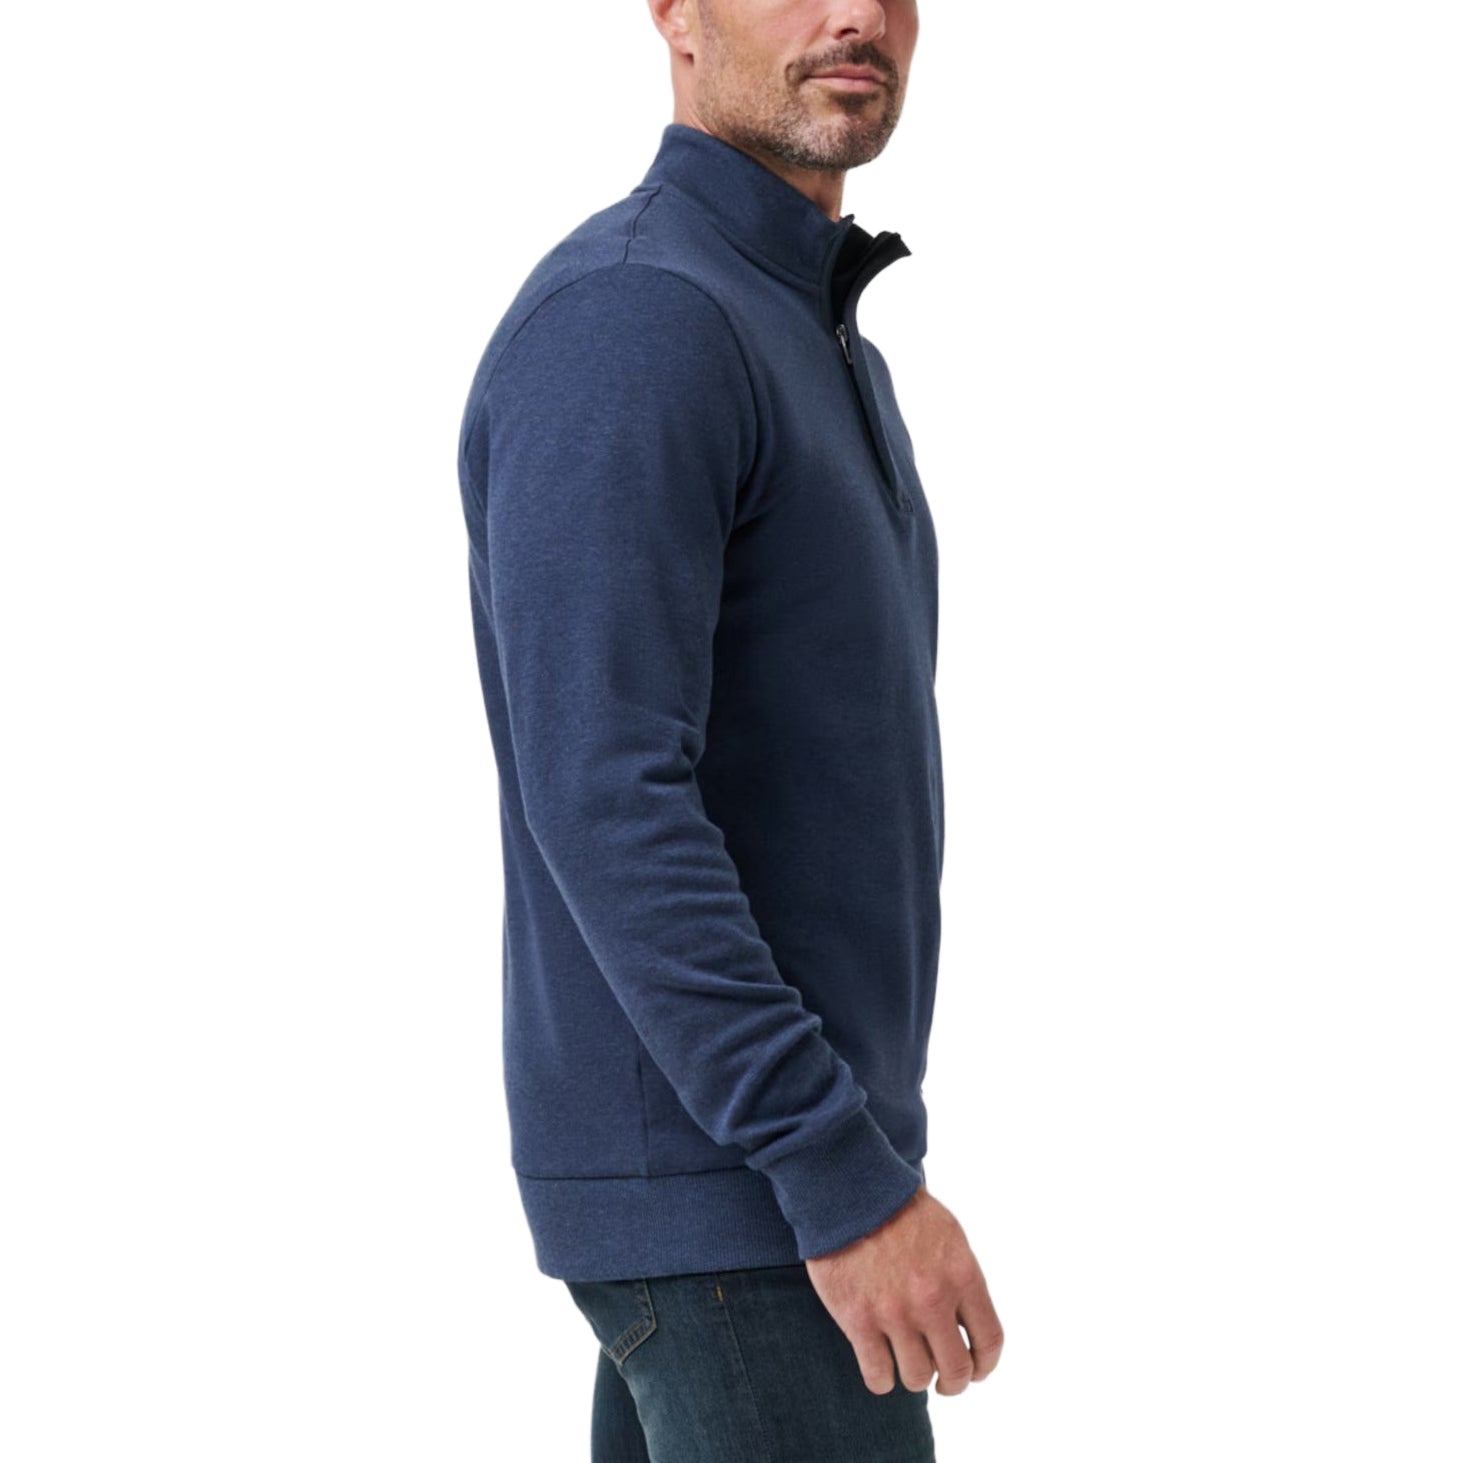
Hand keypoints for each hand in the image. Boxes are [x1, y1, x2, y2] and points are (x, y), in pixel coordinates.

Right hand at [804, 1183, 1002, 1395]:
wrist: (849, 1191)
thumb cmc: (899, 1209)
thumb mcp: (948, 1235)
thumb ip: (962, 1279)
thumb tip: (967, 1323)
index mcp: (961, 1275)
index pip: (989, 1340)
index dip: (986, 1364)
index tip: (977, 1370)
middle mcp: (932, 1300)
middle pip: (957, 1369)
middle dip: (954, 1382)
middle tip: (945, 1381)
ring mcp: (895, 1313)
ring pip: (918, 1378)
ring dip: (917, 1377)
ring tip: (909, 1365)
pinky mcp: (858, 1320)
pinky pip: (878, 1376)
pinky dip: (883, 1379)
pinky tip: (881, 1366)